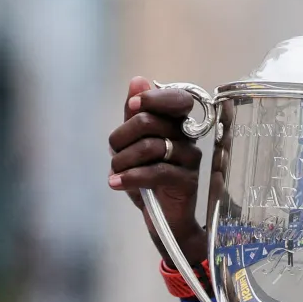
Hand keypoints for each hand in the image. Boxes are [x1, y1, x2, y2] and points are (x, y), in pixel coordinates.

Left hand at [108, 76, 206, 271]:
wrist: (163, 220)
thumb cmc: (149, 180)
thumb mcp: (134, 147)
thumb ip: (134, 115)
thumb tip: (138, 80)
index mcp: (177, 124)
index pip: (177, 98)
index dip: (153, 98)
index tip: (131, 108)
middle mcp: (187, 138)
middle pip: (151, 121)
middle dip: (122, 136)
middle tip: (112, 151)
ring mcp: (190, 160)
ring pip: (150, 147)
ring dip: (122, 160)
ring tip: (114, 172)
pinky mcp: (187, 182)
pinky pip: (155, 172)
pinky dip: (129, 177)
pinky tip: (115, 183)